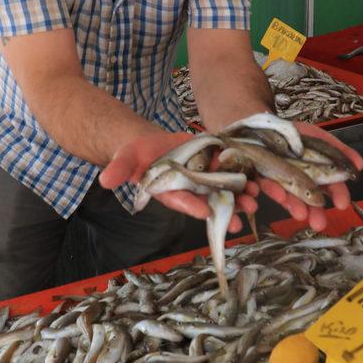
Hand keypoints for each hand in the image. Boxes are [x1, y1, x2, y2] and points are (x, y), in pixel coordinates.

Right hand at [99, 131, 257, 232]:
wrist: (151, 145)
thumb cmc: (136, 155)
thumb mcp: (125, 159)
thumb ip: (118, 170)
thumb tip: (104, 181)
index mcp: (169, 192)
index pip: (181, 201)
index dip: (192, 205)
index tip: (204, 211)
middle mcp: (190, 188)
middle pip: (209, 200)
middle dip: (226, 209)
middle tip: (242, 217)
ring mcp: (204, 176)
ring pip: (224, 187)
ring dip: (240, 194)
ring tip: (254, 198)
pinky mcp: (213, 162)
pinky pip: (230, 168)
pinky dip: (243, 172)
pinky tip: (258, 175)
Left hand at [256, 122, 362, 231]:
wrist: (263, 125)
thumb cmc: (294, 134)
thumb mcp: (320, 138)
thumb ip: (339, 151)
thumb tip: (360, 165)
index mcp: (316, 174)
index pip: (331, 186)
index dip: (338, 194)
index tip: (342, 204)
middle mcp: (299, 182)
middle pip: (309, 199)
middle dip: (315, 212)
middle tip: (319, 224)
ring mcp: (279, 182)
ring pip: (288, 196)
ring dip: (294, 206)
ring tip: (300, 214)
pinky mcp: (260, 179)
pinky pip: (265, 185)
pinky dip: (272, 191)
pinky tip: (279, 195)